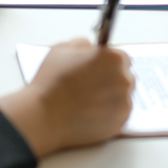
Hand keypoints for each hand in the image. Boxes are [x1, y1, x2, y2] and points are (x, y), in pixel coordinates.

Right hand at [0, 38, 134, 156]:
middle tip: (90, 86)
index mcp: (113, 58)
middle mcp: (124, 79)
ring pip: (122, 97)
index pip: (122, 58)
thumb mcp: (62, 49)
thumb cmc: (50, 82)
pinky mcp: (120, 123)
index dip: (108, 63)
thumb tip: (90, 47)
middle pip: (124, 77)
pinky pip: (119, 114)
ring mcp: (124, 103)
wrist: (43, 116)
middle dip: (111, 80)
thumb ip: (83, 44)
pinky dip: (108, 114)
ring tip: (87, 101)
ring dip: (111, 97)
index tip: (98, 69)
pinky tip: (90, 113)